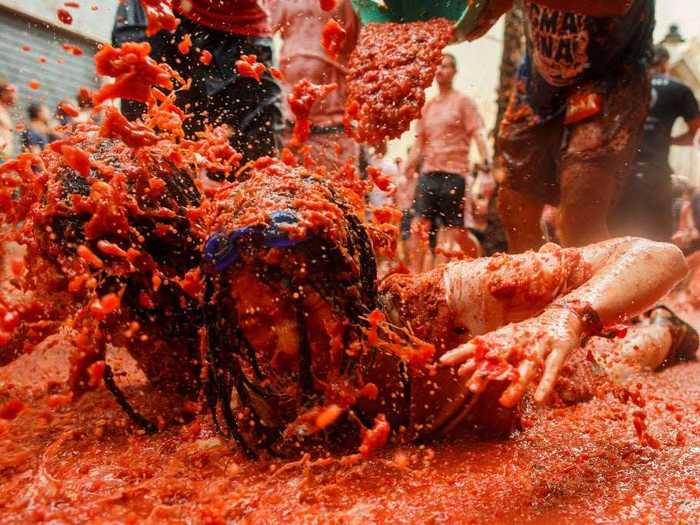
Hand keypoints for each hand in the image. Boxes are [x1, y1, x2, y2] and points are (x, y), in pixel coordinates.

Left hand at [440, 306, 582, 407]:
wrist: (566, 316)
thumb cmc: (530, 334)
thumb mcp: (507, 342)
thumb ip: (486, 356)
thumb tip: (460, 371)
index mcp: (506, 336)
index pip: (480, 344)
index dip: (463, 352)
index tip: (444, 362)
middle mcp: (520, 339)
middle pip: (501, 356)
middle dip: (487, 371)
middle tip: (472, 388)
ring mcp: (540, 343)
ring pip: (527, 366)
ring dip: (516, 384)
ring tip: (505, 402)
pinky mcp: (560, 349)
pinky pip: (552, 369)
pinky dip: (546, 384)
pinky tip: (539, 399)